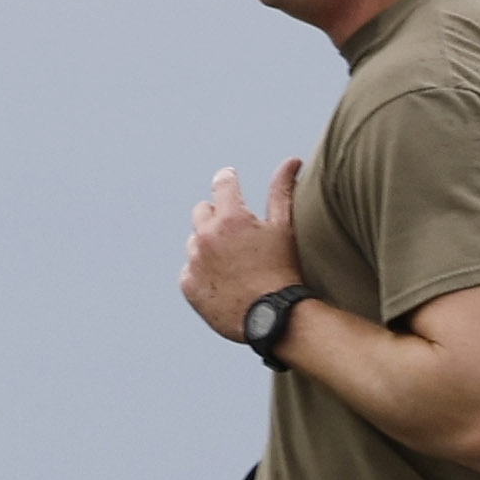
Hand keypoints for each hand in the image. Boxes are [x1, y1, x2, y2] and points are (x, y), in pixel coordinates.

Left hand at [181, 162, 303, 337]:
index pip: (222, 183)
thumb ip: (282, 191)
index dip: (227, 180)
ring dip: (209, 246)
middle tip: (236, 233)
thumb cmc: (283, 270)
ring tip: (234, 264)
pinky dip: (203, 272)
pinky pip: (190, 269)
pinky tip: (225, 282)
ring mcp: (194, 261)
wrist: (274, 318)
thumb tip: (291, 161)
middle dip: (217, 216)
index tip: (229, 179)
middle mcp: (206, 236)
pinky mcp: (188, 285)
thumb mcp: (284, 228)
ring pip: (195, 242)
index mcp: (230, 218)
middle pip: (202, 211)